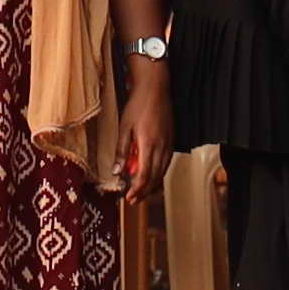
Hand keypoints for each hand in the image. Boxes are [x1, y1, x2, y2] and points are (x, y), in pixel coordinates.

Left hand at [112, 70, 169, 203]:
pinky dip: (158, 172)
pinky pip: (166, 163)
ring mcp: (169, 144)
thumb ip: (121, 151)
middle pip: (155, 177)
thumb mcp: (124, 128)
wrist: (155, 89)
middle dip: (144, 191)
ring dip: (152, 184)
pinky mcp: (172, 140)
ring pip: (162, 172)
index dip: (137, 189)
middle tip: (133, 200)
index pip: (144, 175)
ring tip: (141, 191)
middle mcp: (162, 147)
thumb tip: (116, 171)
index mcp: (148, 144)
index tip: (129, 197)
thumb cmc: (138, 105)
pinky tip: (151, 175)